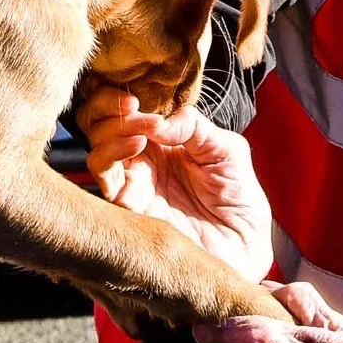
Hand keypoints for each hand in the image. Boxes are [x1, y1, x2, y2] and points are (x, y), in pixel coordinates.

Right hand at [79, 88, 273, 284]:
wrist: (244, 245)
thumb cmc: (239, 198)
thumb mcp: (227, 149)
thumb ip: (195, 126)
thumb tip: (159, 121)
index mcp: (162, 142)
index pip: (126, 112)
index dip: (123, 98)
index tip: (139, 97)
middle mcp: (141, 161)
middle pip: (100, 126)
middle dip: (107, 108)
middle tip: (132, 106)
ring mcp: (133, 184)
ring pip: (97, 149)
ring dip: (112, 129)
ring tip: (142, 129)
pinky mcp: (128, 209)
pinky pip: (104, 179)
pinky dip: (111, 154)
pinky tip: (137, 145)